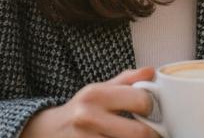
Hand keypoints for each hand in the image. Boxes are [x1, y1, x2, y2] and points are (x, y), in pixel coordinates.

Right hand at [20, 67, 156, 137]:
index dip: (153, 107)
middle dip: (153, 134)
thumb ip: (127, 80)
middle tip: (155, 132)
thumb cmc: (81, 109)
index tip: (153, 111)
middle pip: (138, 133)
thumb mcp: (99, 89)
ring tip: (140, 136)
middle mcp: (88, 117)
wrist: (48, 131)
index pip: (140, 101)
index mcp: (95, 95)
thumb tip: (152, 72)